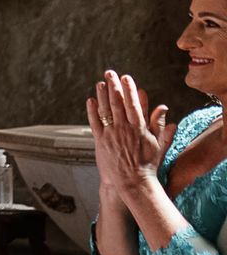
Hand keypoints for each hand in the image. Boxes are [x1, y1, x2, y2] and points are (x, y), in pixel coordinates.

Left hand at [88, 70, 171, 193]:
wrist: (132, 182)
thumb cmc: (147, 165)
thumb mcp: (158, 146)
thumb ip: (160, 126)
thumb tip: (165, 109)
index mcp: (139, 128)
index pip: (133, 104)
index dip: (129, 90)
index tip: (127, 78)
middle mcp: (124, 129)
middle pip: (117, 103)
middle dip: (113, 86)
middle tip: (110, 73)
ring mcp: (111, 134)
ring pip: (105, 110)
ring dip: (102, 95)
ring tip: (100, 83)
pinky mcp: (100, 142)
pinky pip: (95, 123)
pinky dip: (92, 111)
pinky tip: (90, 100)